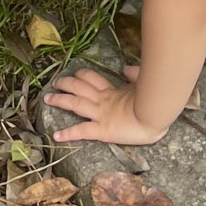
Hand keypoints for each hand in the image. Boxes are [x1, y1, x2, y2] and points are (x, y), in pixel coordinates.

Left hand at [44, 65, 172, 145]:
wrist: (158, 114)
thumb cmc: (155, 101)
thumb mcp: (145, 83)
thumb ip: (134, 75)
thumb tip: (125, 69)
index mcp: (113, 92)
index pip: (93, 80)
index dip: (82, 75)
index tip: (75, 74)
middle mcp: (103, 101)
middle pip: (79, 88)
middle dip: (65, 84)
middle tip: (55, 83)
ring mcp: (101, 115)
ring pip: (75, 104)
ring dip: (60, 100)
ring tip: (47, 99)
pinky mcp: (103, 130)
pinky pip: (82, 131)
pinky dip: (68, 133)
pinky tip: (56, 136)